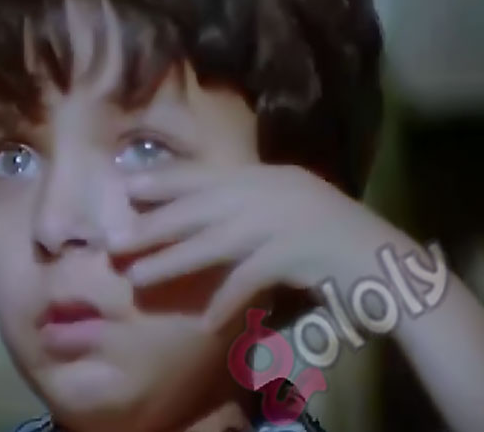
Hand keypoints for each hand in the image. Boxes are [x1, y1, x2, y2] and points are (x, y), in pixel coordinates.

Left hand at [107, 163, 395, 331]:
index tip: (127, 187)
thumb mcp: (291, 205)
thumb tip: (204, 219)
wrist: (383, 259)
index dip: (165, 180)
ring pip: (213, 242)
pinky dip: (226, 302)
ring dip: (172, 262)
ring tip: (137, 279)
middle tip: (115, 241)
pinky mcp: (294, 254)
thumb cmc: (334, 233)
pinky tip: (205, 323)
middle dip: (155, 225)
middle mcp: (270, 192)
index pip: (206, 175)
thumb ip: (252, 204)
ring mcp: (282, 220)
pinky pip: (249, 280)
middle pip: (199, 208)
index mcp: (268, 176)